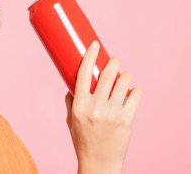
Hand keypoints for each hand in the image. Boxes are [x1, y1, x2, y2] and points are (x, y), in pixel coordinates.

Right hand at [65, 41, 141, 173]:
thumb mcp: (70, 119)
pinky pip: (135, 97)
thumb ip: (71, 100)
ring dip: (126, 75)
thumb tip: (74, 82)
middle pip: (107, 75)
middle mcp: (95, 108)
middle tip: (116, 58)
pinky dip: (136, 90)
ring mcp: (112, 114)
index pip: (83, 74)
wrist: (98, 162)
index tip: (94, 45)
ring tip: (126, 75)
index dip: (89, 56)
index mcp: (79, 105)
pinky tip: (133, 90)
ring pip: (124, 83)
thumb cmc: (82, 139)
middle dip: (114, 62)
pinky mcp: (127, 120)